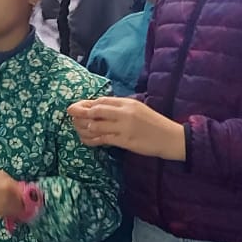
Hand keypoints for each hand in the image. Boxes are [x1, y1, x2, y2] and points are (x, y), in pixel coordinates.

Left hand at [69, 97, 185, 160]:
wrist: (171, 138)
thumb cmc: (154, 124)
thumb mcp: (138, 109)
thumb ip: (121, 108)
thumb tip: (100, 108)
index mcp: (128, 103)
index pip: (102, 100)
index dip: (87, 103)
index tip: (77, 107)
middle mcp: (125, 113)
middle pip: (96, 110)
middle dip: (80, 112)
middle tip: (70, 115)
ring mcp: (124, 127)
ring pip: (96, 125)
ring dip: (84, 127)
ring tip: (78, 129)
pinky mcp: (125, 140)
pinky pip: (102, 138)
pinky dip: (91, 139)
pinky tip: (87, 139)